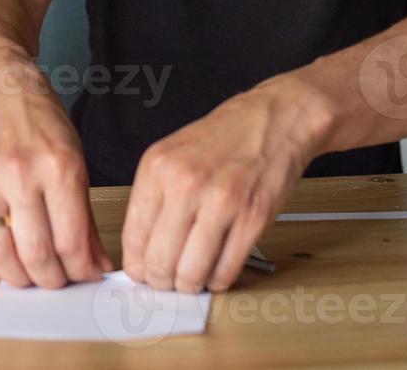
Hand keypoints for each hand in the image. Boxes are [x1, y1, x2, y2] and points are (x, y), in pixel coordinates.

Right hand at [0, 66, 111, 287]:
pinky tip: (9, 264)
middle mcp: (22, 175)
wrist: (0, 92)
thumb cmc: (43, 126)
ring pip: (4, 255)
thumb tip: (96, 265)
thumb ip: (83, 218)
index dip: (82, 271)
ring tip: (35, 277)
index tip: (88, 276)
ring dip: (23, 278)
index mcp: (59, 168)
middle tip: (62, 281)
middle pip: (38, 254)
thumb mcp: (75, 163)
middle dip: (54, 280)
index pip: (71, 241)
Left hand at [122, 79, 327, 292]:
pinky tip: (216, 268)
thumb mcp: (170, 155)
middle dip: (162, 282)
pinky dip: (218, 280)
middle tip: (168, 281)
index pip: (133, 238)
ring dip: (190, 285)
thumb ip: (152, 199)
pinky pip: (225, 270)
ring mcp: (221, 202)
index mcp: (158, 168)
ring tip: (193, 277)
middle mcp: (186, 184)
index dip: (137, 266)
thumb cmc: (222, 139)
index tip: (142, 274)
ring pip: (191, 273)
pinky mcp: (253, 218)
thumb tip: (139, 250)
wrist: (272, 121)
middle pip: (160, 262)